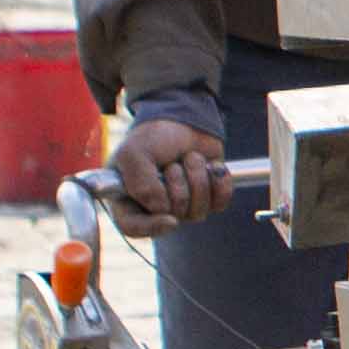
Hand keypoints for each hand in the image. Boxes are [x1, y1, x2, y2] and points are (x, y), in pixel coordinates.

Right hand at [109, 116, 229, 235]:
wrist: (185, 120)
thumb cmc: (153, 136)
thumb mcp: (134, 152)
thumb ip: (141, 183)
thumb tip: (161, 210)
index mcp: (127, 198)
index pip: (133, 227)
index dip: (152, 227)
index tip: (169, 219)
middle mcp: (154, 207)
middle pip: (173, 217)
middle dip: (177, 184)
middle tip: (171, 164)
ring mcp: (182, 205)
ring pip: (198, 211)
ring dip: (197, 177)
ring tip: (188, 158)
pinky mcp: (207, 198)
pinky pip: (220, 203)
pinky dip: (219, 182)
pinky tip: (212, 166)